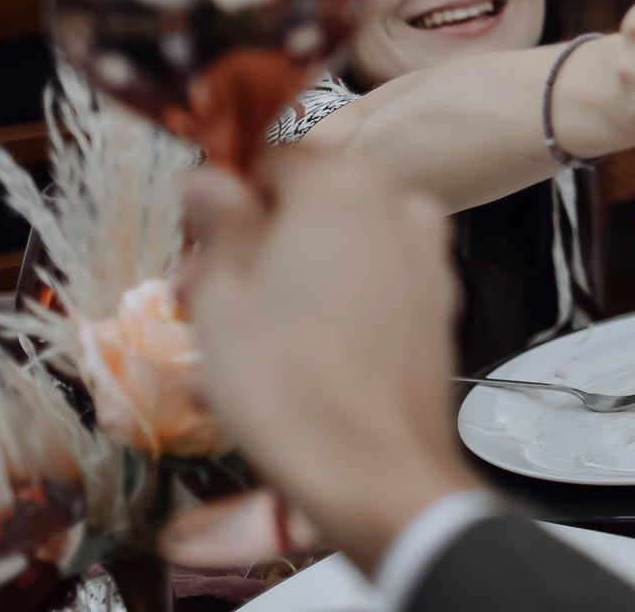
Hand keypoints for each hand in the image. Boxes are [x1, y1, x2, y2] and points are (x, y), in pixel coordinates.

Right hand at [179, 151, 474, 572]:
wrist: (376, 475)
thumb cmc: (289, 386)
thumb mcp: (222, 297)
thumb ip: (218, 223)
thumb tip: (208, 178)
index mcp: (342, 186)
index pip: (270, 160)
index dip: (225, 200)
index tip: (195, 242)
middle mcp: (397, 206)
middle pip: (308, 206)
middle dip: (252, 246)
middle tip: (199, 298)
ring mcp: (427, 257)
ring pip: (338, 250)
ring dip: (286, 280)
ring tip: (235, 341)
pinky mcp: (439, 307)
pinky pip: (371, 288)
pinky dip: (330, 308)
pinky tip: (289, 358)